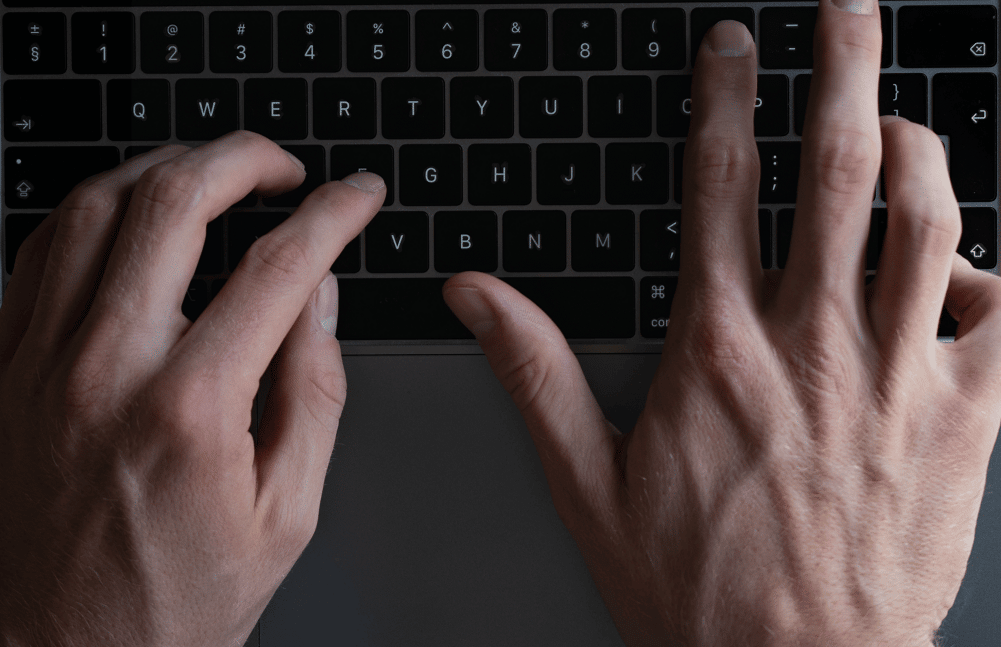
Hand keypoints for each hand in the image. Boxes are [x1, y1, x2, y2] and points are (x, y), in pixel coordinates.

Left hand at [0, 132, 384, 645]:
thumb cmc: (172, 603)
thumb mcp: (285, 516)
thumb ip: (313, 394)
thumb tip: (320, 301)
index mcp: (191, 410)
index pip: (278, 269)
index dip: (332, 215)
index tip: (356, 195)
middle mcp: (105, 369)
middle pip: (174, 202)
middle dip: (244, 159)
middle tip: (285, 167)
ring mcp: (40, 362)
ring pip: (93, 206)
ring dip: (164, 168)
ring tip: (212, 175)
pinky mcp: (4, 368)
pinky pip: (40, 251)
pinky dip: (93, 211)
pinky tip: (131, 218)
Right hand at [443, 3, 1000, 645]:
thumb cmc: (695, 587)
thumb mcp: (586, 484)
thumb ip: (535, 373)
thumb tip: (478, 295)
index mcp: (718, 351)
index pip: (720, 188)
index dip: (723, 100)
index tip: (730, 49)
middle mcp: (812, 346)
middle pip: (836, 172)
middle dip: (841, 70)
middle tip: (845, 9)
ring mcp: (898, 378)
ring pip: (929, 222)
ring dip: (921, 143)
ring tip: (903, 109)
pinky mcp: (965, 423)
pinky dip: (999, 271)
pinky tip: (977, 257)